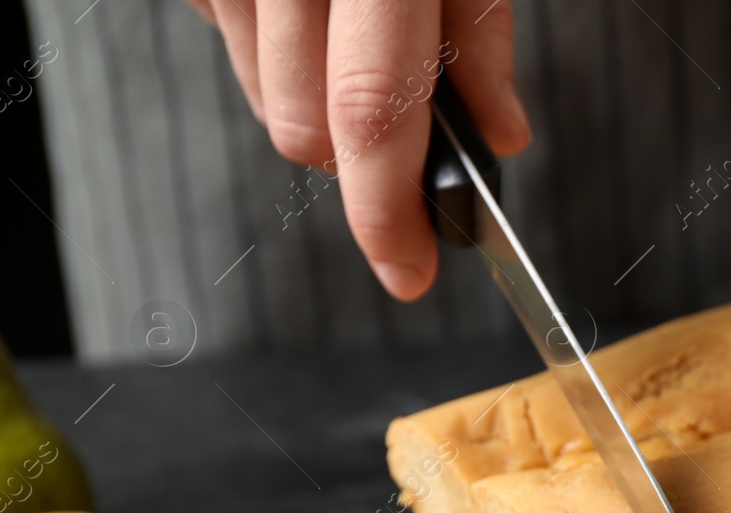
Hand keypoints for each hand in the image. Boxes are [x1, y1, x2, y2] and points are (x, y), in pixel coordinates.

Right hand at [186, 0, 530, 298]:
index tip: (409, 268)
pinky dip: (277, 55)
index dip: (388, 207)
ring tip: (359, 42)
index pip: (371, 110)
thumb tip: (499, 136)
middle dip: (360, 161)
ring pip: (265, 101)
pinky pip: (230, 46)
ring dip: (318, 105)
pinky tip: (312, 14)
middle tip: (409, 127)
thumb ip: (479, 35)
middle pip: (305, 129)